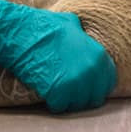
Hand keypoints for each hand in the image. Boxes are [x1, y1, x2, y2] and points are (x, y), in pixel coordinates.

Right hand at [0, 0, 116, 111]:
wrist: (22, 34)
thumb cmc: (45, 26)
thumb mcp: (72, 24)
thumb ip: (84, 38)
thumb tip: (83, 38)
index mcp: (99, 56)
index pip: (108, 81)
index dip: (97, 84)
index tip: (87, 84)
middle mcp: (91, 72)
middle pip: (94, 97)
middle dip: (83, 95)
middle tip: (70, 90)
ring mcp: (75, 85)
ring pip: (77, 105)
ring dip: (68, 100)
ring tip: (57, 89)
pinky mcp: (57, 94)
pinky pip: (60, 107)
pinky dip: (53, 102)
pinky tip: (47, 92)